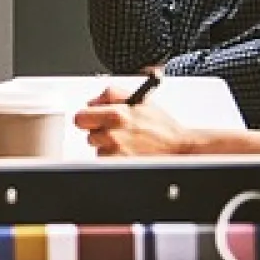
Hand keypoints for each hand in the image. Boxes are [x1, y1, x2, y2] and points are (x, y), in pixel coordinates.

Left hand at [74, 91, 198, 155]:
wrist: (178, 146)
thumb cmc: (161, 126)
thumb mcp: (139, 99)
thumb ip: (112, 94)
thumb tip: (92, 101)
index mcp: (116, 114)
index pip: (81, 117)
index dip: (88, 118)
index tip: (93, 120)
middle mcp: (112, 134)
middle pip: (89, 135)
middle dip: (99, 132)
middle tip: (115, 132)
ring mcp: (115, 152)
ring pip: (98, 149)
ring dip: (108, 147)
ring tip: (127, 142)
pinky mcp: (119, 165)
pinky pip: (107, 161)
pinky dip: (115, 158)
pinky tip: (129, 152)